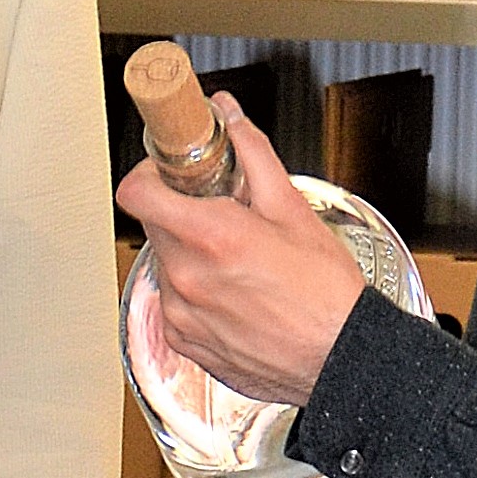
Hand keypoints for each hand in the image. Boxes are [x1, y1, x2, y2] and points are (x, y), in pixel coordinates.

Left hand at [115, 96, 376, 405]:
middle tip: (218, 211)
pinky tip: (233, 294)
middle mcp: (187, 277)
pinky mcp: (182, 342)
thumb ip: (251, 153)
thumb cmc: (326, 294)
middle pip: (153, 223)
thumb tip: (229, 116)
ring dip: (189, 252)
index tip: (169, 171)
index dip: (148, 173)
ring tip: (235, 261)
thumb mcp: (292, 209)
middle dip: (180, 209)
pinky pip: (173, 301)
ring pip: (165, 262)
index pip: (135, 191)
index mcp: (211, 237)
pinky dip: (194, 290)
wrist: (341, 360)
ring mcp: (181, 314)